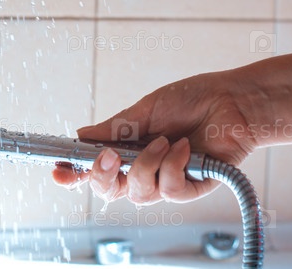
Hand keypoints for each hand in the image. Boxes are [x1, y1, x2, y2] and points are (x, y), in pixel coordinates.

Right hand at [53, 70, 258, 203]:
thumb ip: (115, 128)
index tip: (59, 172)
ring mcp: (165, 181)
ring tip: (165, 140)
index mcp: (128, 148)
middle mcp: (143, 169)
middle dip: (102, 175)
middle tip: (108, 156)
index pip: (96, 169)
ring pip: (138, 193)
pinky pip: (169, 190)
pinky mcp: (190, 188)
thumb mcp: (146, 109)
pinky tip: (185, 147)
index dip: (75, 174)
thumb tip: (81, 136)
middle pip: (109, 190)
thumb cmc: (192, 99)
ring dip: (147, 164)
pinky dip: (173, 166)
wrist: (232, 100)